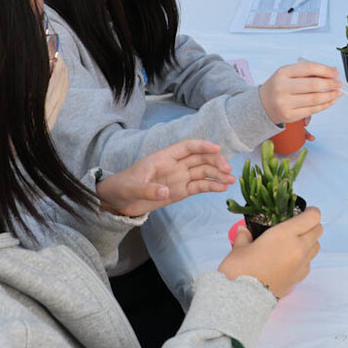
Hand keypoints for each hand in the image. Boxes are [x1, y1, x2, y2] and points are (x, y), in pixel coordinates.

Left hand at [96, 140, 234, 215]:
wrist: (117, 202)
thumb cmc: (122, 188)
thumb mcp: (131, 188)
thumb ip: (147, 189)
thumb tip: (165, 192)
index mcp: (164, 158)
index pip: (187, 147)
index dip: (203, 145)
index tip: (217, 148)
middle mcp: (175, 166)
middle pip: (200, 159)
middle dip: (215, 162)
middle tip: (227, 170)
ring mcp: (179, 178)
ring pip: (203, 172)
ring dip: (218, 174)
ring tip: (231, 180)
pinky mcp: (181, 191)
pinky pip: (199, 187)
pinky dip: (212, 186)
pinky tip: (223, 188)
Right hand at [219, 207, 322, 297]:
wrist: (241, 300)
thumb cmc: (239, 271)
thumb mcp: (238, 248)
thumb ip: (244, 235)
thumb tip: (244, 231)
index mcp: (285, 235)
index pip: (312, 217)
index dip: (311, 211)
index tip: (304, 211)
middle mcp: (298, 248)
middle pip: (318, 231)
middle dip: (311, 225)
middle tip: (298, 225)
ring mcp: (300, 265)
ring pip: (316, 247)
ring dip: (309, 241)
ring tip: (294, 242)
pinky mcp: (298, 279)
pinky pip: (308, 263)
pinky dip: (304, 258)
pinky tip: (289, 259)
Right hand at [260, 62, 340, 124]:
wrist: (262, 105)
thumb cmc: (279, 87)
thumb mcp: (289, 74)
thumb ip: (309, 71)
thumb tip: (333, 70)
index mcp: (283, 73)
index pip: (308, 68)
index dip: (325, 70)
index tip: (335, 73)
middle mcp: (282, 87)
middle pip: (313, 85)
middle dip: (330, 84)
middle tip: (338, 84)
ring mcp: (285, 103)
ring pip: (314, 99)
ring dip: (330, 96)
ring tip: (337, 93)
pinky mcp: (290, 115)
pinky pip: (312, 110)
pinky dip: (324, 105)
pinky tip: (330, 101)